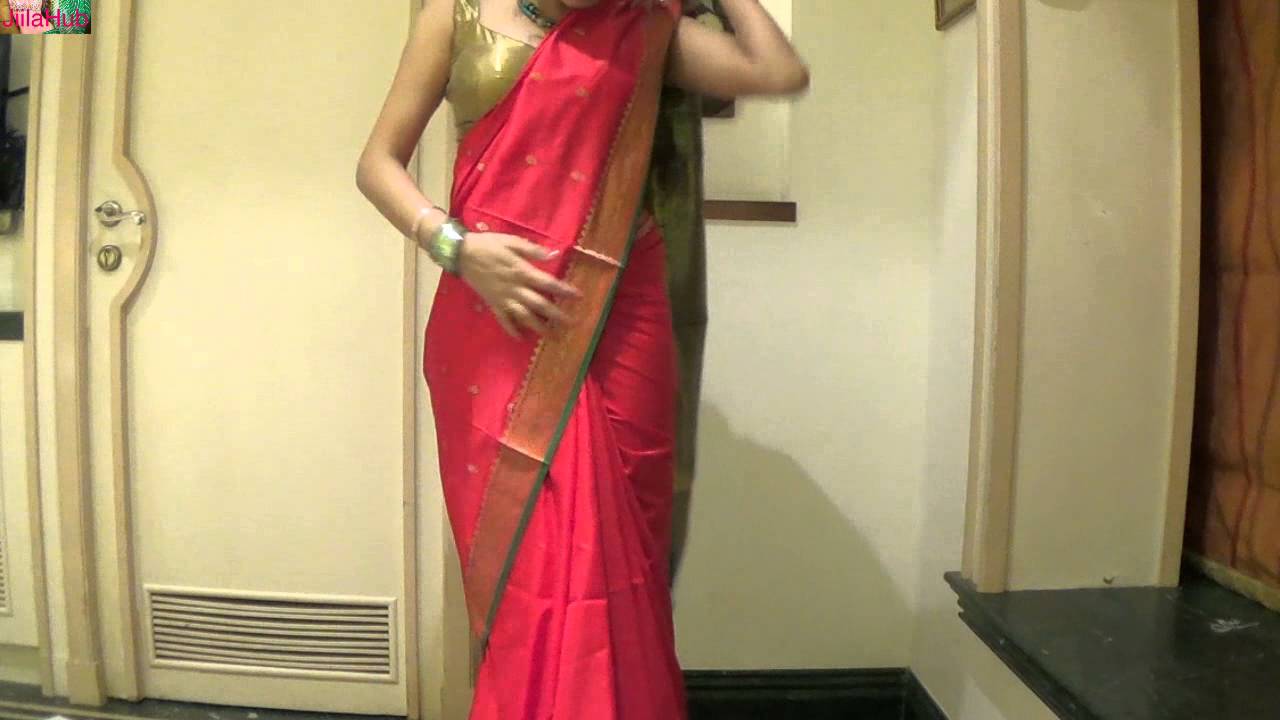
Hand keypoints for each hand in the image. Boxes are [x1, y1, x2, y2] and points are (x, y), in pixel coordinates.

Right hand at [457, 232, 581, 338]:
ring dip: (538, 327)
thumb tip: (553, 254)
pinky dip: (511, 330)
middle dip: (556, 315)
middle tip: (571, 323)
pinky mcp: (492, 303)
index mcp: (522, 271)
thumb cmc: (489, 244)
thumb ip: (532, 250)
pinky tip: (520, 338)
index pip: (548, 283)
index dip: (564, 290)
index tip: (578, 296)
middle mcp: (515, 288)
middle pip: (539, 304)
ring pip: (524, 315)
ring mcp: (503, 298)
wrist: (462, 253)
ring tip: (551, 335)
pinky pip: (503, 319)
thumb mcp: (512, 241)